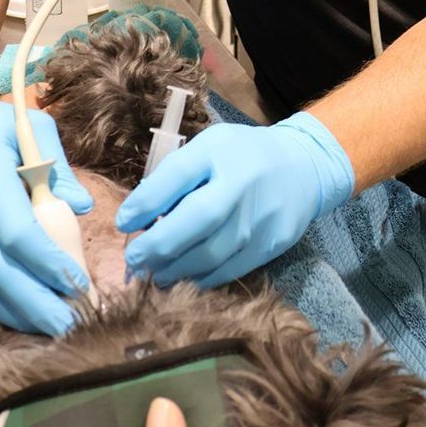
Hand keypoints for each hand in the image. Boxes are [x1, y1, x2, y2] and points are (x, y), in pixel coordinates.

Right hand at [0, 87, 93, 334]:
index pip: (18, 234)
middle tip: (70, 325)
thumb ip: (59, 167)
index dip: (48, 264)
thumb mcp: (30, 127)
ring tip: (50, 328)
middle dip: (36, 303)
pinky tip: (18, 314)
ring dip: (15, 313)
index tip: (78, 283)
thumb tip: (83, 207)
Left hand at [117, 113, 352, 286]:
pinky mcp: (273, 242)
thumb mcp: (207, 148)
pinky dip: (202, 278)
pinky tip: (185, 277)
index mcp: (219, 151)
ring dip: (175, 269)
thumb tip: (138, 216)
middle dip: (158, 245)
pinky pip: (230, 269)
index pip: (177, 175)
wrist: (302, 167)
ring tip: (154, 273)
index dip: (145, 203)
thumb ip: (174, 176)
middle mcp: (242, 183)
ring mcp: (261, 216)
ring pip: (211, 253)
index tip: (123, 223)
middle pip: (196, 220)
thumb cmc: (241, 157)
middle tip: (134, 259)